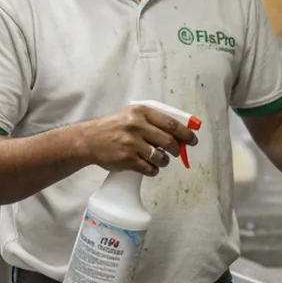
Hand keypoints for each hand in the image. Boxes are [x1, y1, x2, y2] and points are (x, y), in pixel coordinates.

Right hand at [75, 104, 198, 176]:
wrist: (89, 140)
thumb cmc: (113, 126)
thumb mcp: (131, 114)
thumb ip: (152, 119)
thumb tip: (179, 131)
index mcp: (141, 112)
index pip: (171, 123)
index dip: (186, 133)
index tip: (192, 140)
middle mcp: (137, 126)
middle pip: (169, 141)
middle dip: (176, 149)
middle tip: (176, 152)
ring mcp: (132, 144)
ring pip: (160, 157)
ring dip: (164, 161)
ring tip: (160, 160)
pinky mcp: (127, 160)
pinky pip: (149, 169)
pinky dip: (154, 170)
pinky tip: (150, 167)